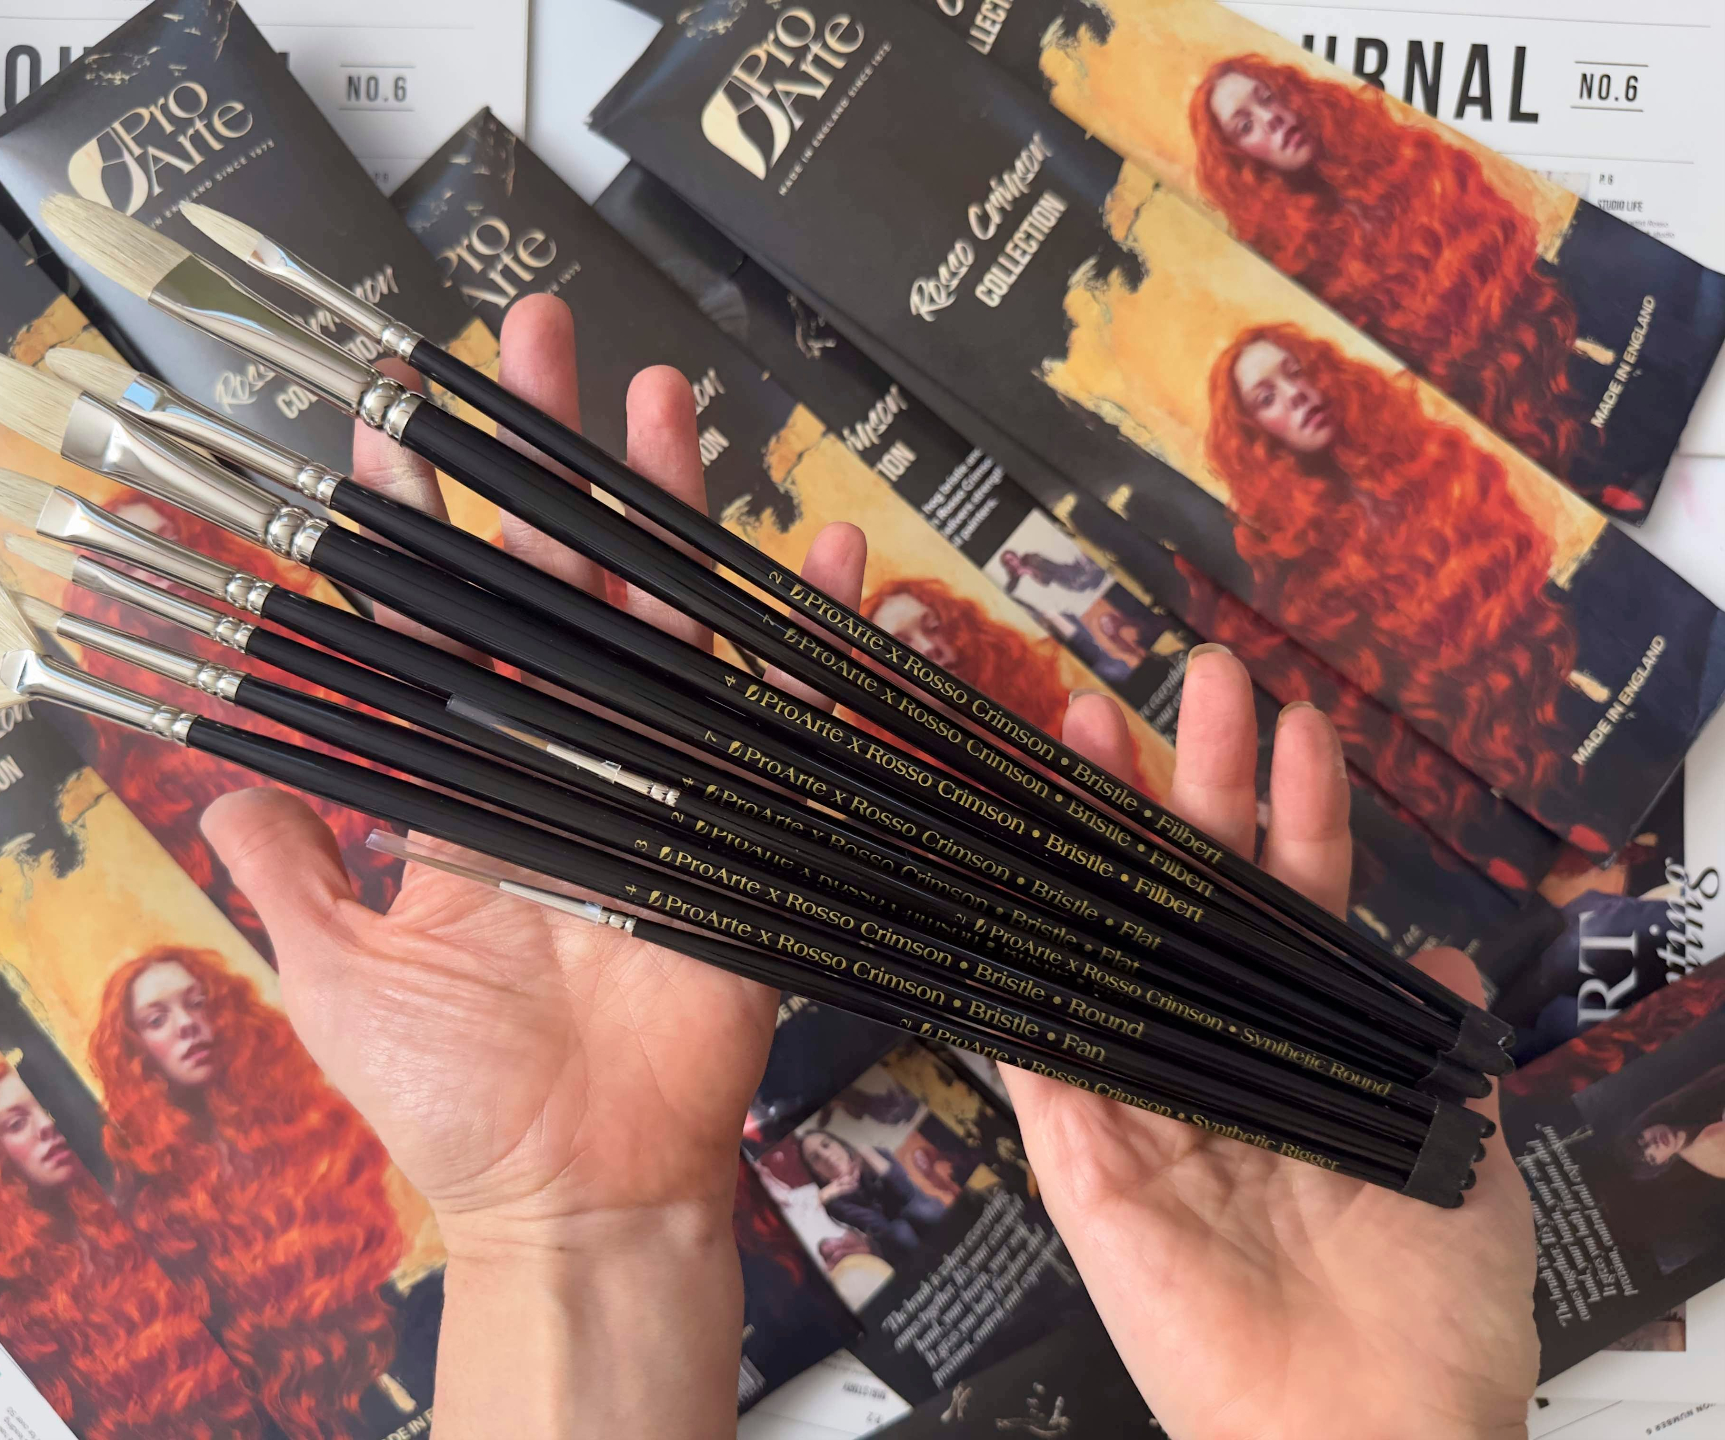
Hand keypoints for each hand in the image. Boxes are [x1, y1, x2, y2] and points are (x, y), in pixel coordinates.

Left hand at [198, 296, 867, 1437]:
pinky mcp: (737, 827)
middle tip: (538, 338)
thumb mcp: (335, 979)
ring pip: (663, 616)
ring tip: (662, 396)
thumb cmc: (454, 1104)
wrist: (577, 1192)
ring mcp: (657, 783)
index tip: (396, 425)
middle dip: (544, 460)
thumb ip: (286, 869)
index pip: (439, 621)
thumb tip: (219, 779)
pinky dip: (808, 638)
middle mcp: (562, 761)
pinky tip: (831, 556)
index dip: (417, 524)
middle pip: (557, 582)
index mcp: (467, 785)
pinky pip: (778, 715)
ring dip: (665, 507)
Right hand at [1010, 645, 1538, 1439]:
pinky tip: (994, 861)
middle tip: (1194, 678)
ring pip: (1107, 934)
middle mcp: (1219, 1053)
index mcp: (1306, 1047)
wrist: (1364, 1432)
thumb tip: (1421, 948)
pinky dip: (1010, 956)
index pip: (1292, 900)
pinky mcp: (1081, 1150)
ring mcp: (1142, 1094)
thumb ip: (1433, 1042)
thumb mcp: (1462, 1153)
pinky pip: (1036, 1042)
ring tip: (1085, 727)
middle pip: (1193, 893)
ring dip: (1092, 833)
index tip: (1293, 719)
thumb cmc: (1431, 1315)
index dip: (1294, 809)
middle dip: (1194, 779)